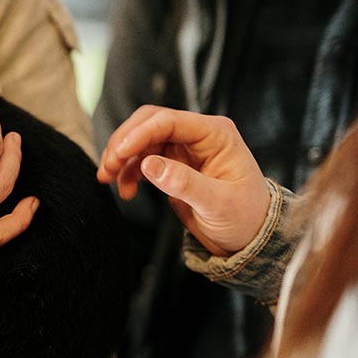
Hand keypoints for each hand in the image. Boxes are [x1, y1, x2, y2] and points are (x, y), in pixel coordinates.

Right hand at [98, 105, 269, 255]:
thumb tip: (150, 165)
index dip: (139, 134)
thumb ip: (184, 183)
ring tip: (107, 178)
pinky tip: (126, 190)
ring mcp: (184, 149)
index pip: (169, 121)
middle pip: (150, 123)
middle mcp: (198, 136)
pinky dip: (129, 172)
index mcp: (215, 134)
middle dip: (125, 142)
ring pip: (142, 140)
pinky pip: (143, 159)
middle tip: (108, 166)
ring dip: (122, 157)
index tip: (119, 154)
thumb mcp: (217, 203)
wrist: (250, 236)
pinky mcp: (174, 165)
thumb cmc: (244, 217)